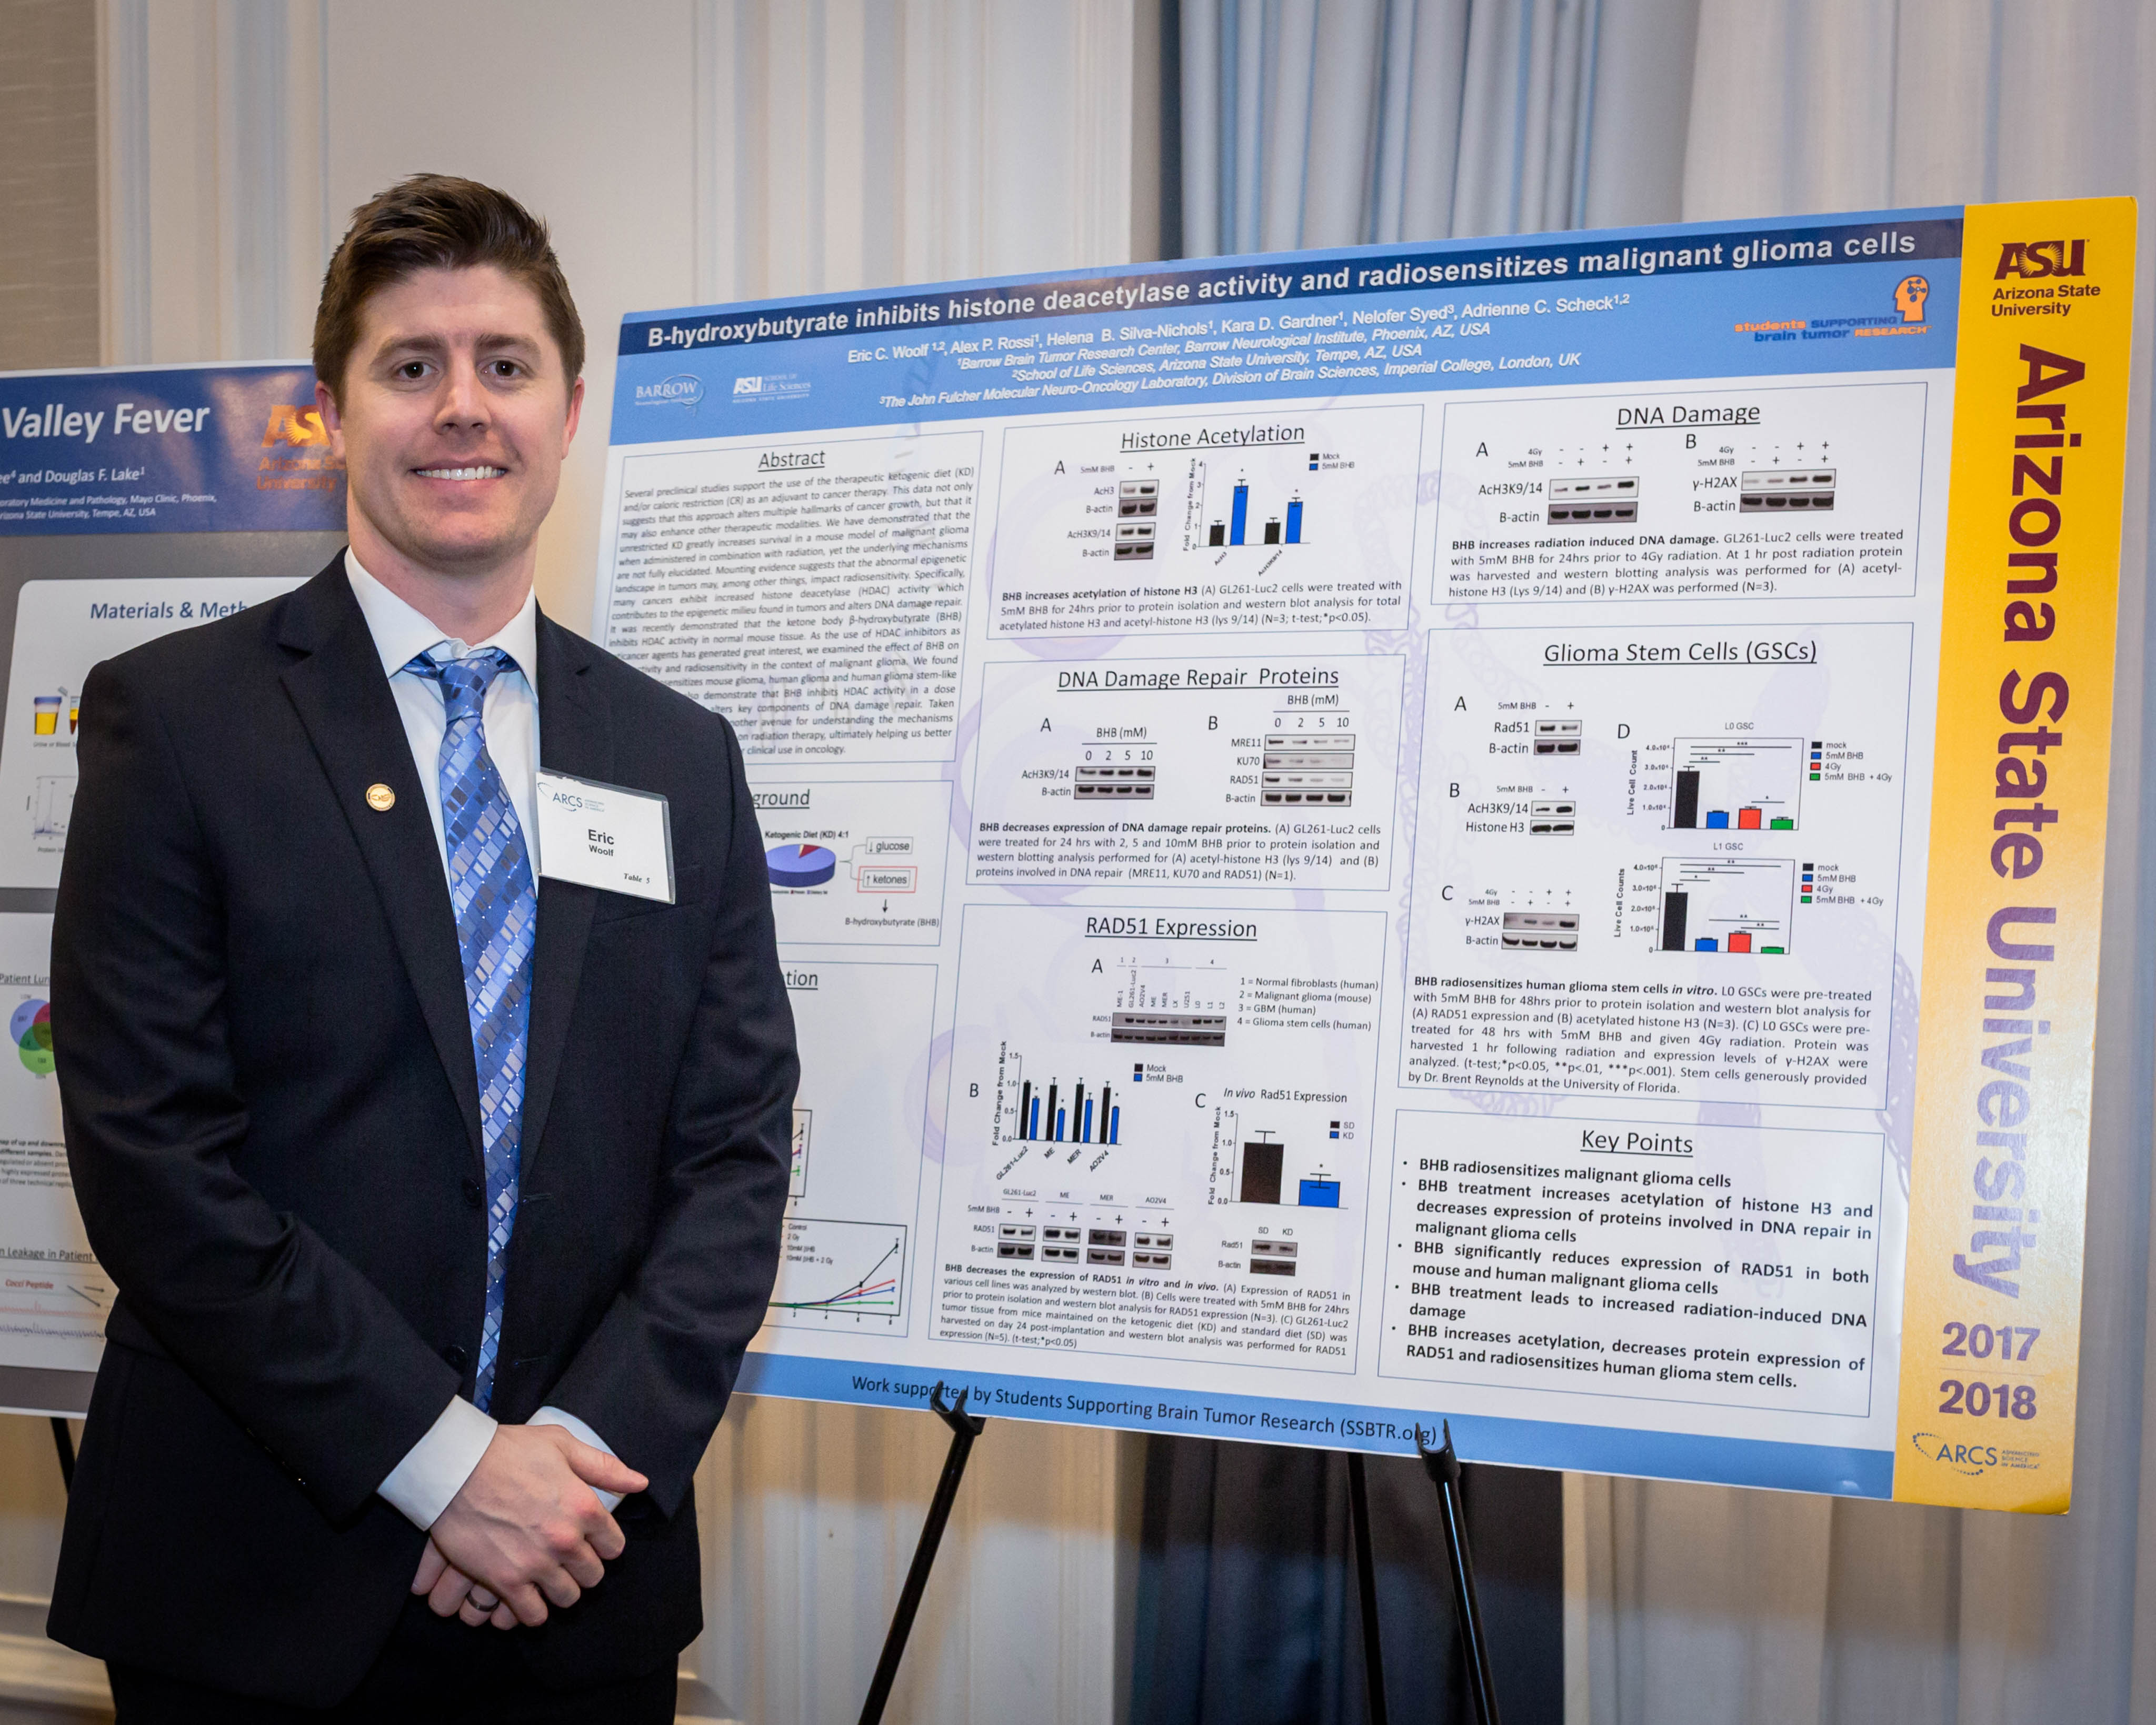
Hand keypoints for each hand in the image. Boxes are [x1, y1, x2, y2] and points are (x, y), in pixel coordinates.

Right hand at [413, 1423, 647, 1626]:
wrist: (456, 1467)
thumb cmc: (509, 1451)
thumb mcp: (562, 1445)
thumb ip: (603, 1468)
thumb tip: (640, 1483)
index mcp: (585, 1507)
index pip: (614, 1546)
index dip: (603, 1545)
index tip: (590, 1542)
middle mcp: (567, 1540)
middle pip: (592, 1576)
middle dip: (582, 1570)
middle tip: (566, 1562)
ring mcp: (537, 1564)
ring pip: (566, 1598)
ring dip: (559, 1591)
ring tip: (547, 1579)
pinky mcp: (506, 1581)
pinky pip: (533, 1615)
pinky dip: (532, 1611)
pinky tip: (526, 1596)